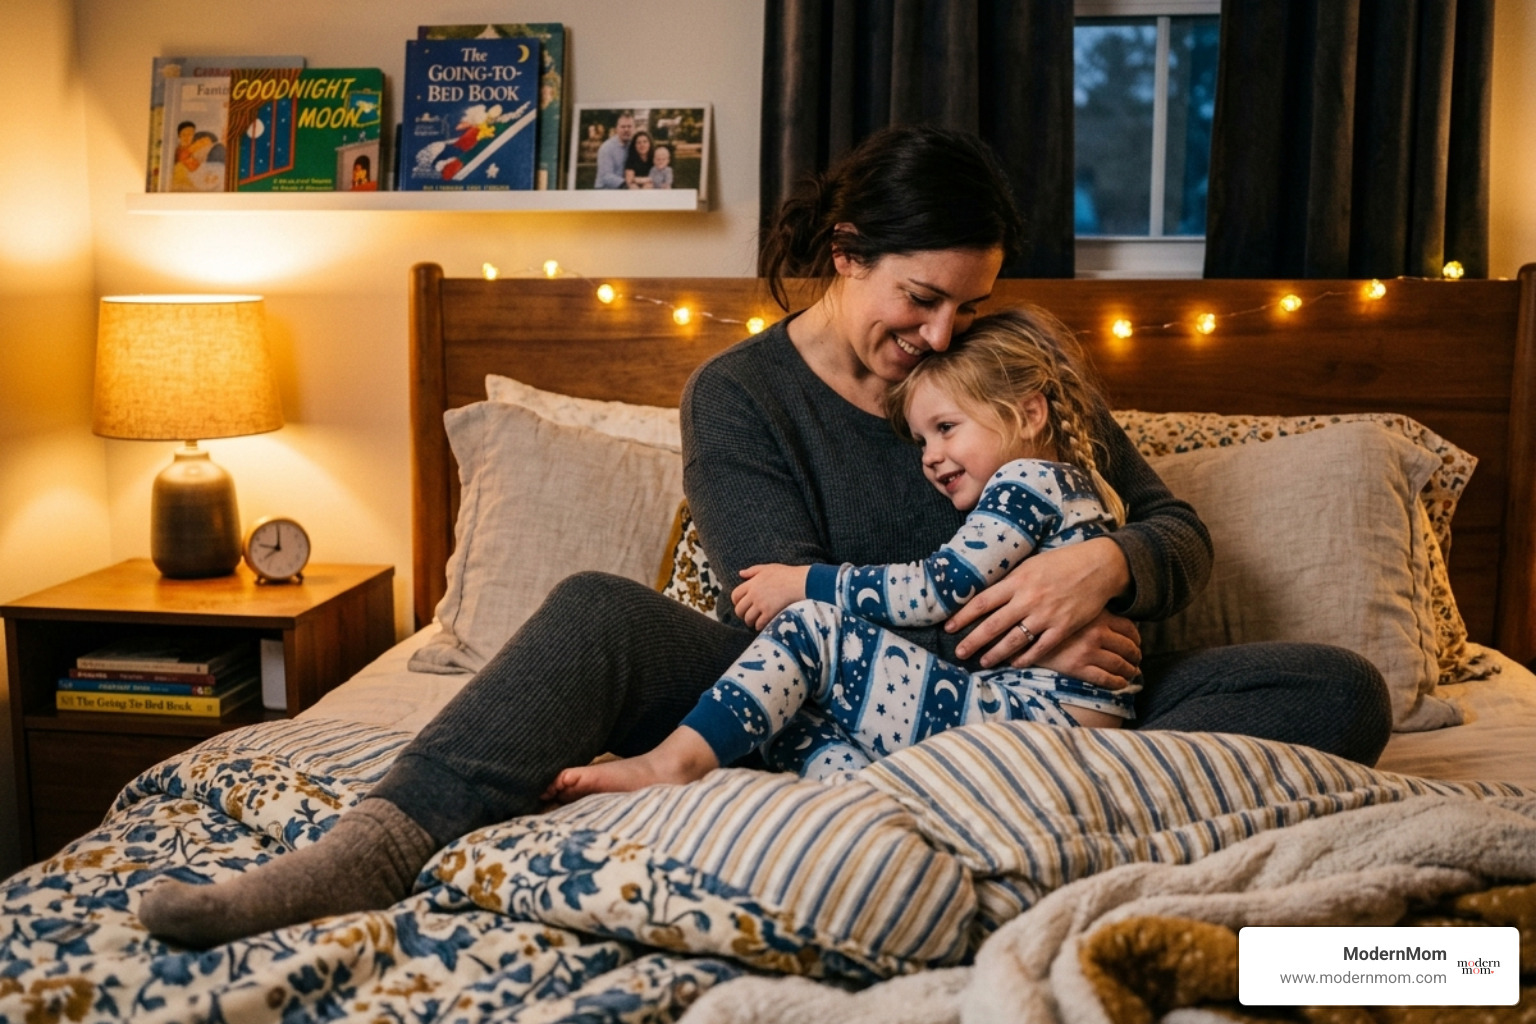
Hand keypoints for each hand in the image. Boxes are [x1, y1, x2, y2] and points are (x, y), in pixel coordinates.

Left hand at [731, 564, 810, 629]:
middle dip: (741, 614)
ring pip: (748, 618)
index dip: (736, 602)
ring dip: (750, 622)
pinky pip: (759, 624)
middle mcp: (754, 594)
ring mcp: (761, 604)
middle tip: (747, 616)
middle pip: (739, 609)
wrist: (800, 582)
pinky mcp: (770, 613)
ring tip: (755, 622)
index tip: (741, 604)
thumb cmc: (786, 574)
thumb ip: (753, 571)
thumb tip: (741, 573)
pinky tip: (763, 625)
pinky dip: (759, 626)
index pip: (735, 595)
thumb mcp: (768, 568)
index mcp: (752, 583)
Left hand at [947, 537, 1131, 667]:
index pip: (982, 601)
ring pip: (1014, 640)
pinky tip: (1015, 663)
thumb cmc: (1061, 563)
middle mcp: (1028, 599)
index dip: (963, 616)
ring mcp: (1046, 615)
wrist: (1098, 567)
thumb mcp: (1030, 565)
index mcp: (1017, 580)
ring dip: (996, 653)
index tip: (948, 627)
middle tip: (959, 653)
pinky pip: (1041, 647)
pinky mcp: (1063, 627)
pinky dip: (1026, 657)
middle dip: (973, 641)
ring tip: (982, 662)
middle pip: (993, 624)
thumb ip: (1010, 581)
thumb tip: (987, 594)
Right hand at [1017, 609, 1140, 688]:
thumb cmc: (1046, 613)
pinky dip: (1117, 683)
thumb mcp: (1072, 603)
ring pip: (1120, 664)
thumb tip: (1103, 608)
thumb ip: (1089, 606)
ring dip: (1130, 671)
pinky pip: (1106, 678)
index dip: (1136, 638)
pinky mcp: (1078, 667)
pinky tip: (1120, 684)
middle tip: (1136, 661)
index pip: (1129, 628)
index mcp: (1098, 616)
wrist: (1021, 629)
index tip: (1136, 644)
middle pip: (1128, 647)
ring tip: (1131, 673)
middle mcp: (1096, 633)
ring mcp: (1088, 651)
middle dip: (1135, 656)